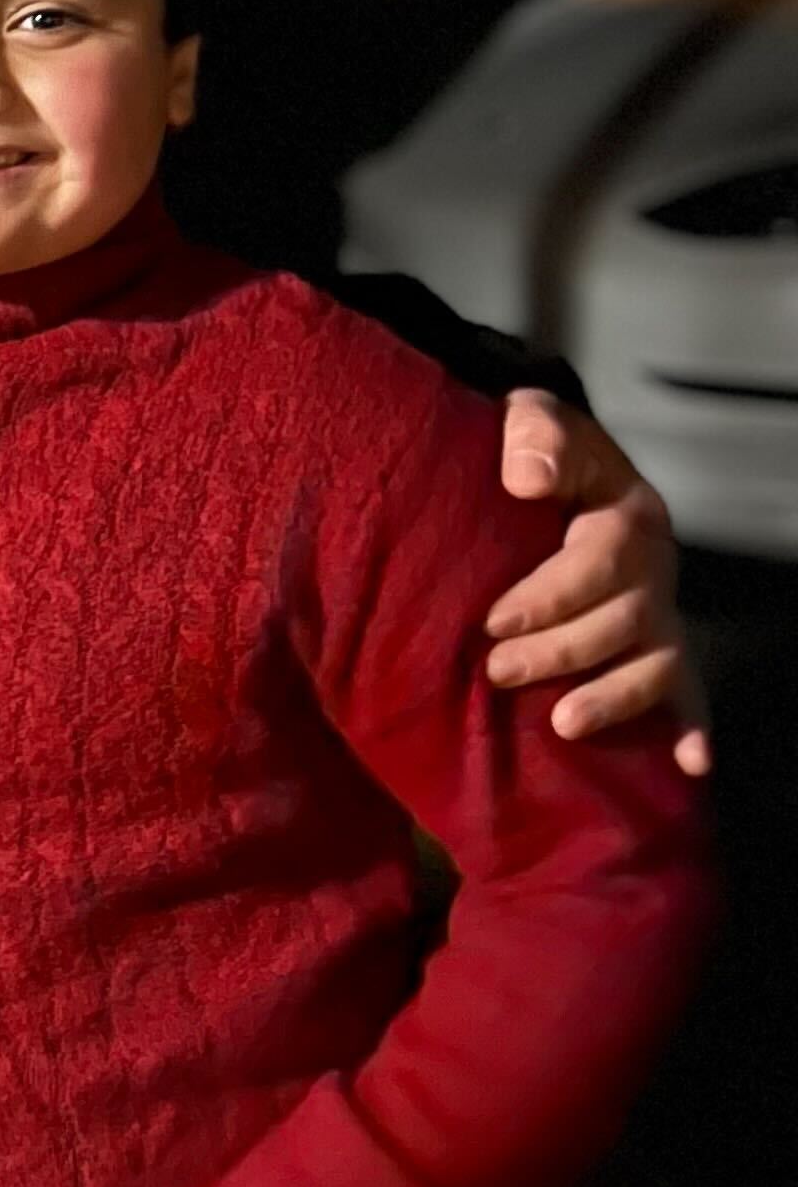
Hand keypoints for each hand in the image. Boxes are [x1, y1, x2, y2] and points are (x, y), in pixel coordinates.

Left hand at [487, 389, 707, 774]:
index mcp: (628, 515)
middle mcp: (656, 569)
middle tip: (498, 671)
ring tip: (563, 723)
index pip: (599, 562)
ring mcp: (662, 613)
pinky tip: (690, 764)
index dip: (549, 596)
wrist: (556, 474)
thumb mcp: (532, 421)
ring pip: (658, 665)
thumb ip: (533, 434)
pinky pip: (689, 691)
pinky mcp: (661, 648)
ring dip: (615, 698)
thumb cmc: (536, 453)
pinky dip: (693, 727)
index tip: (493, 620)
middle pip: (625, 621)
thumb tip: (528, 478)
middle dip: (561, 652)